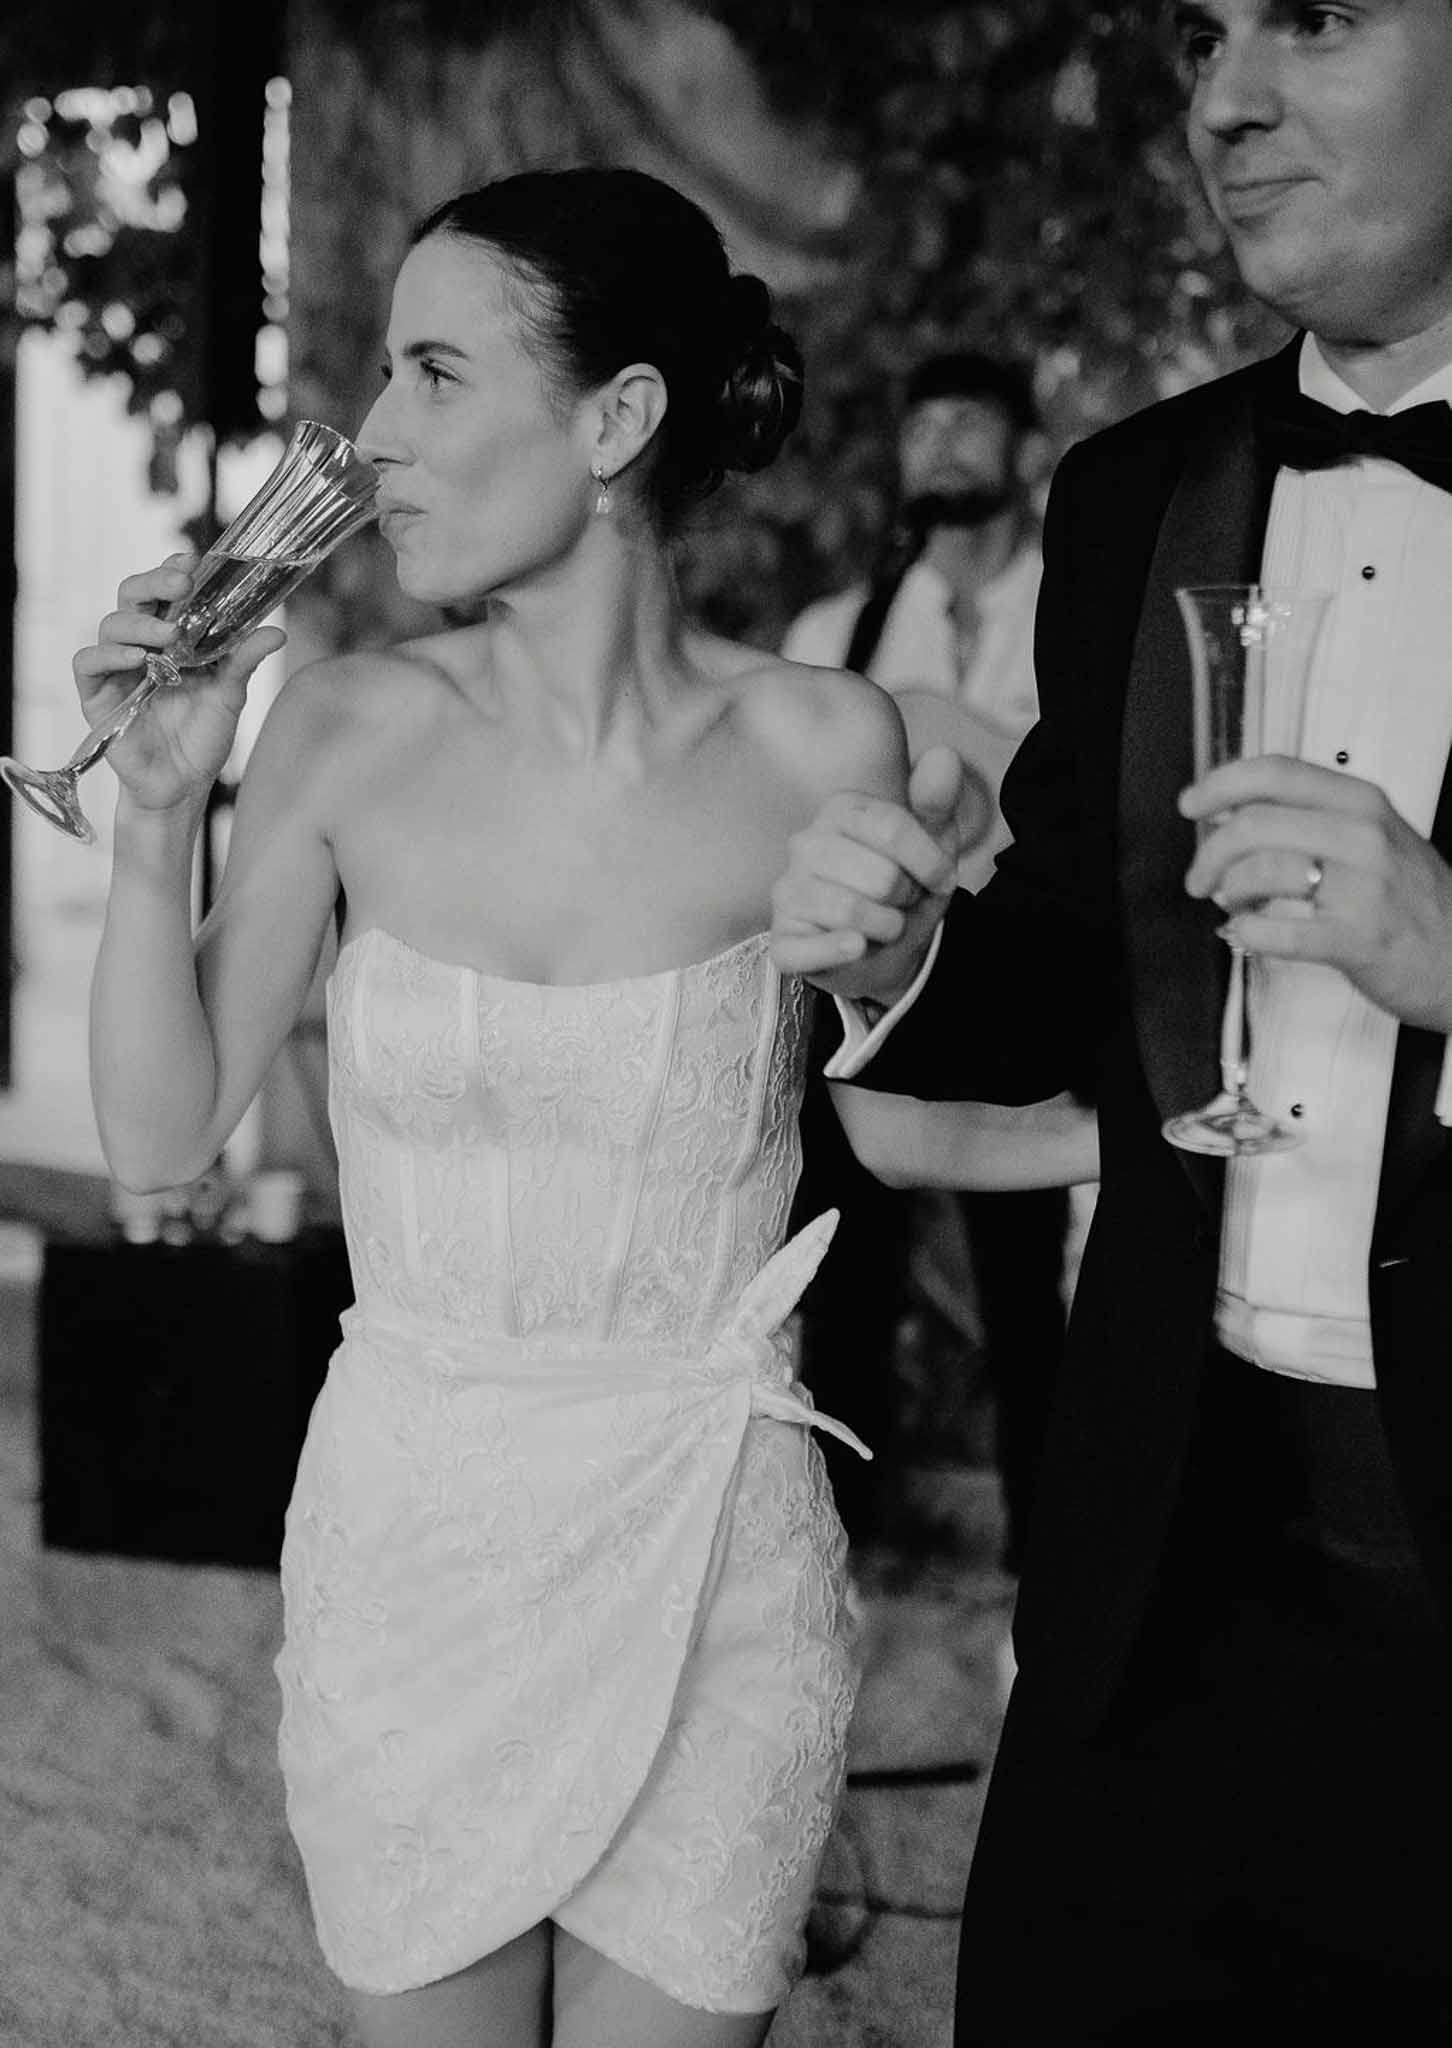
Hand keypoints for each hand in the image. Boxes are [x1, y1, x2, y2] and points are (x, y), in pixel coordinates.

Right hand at [73, 554, 286, 814]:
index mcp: (171, 638)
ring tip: (168, 636)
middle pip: (132, 595)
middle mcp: (140, 645)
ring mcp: (116, 669)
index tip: (193, 560)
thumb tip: (276, 632)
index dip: (171, 569)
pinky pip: (88, 662)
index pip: (163, 591)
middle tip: (182, 583)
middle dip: (154, 582)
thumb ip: (244, 661)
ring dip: (140, 623)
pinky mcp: (97, 696)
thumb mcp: (229, 696)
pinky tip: (136, 660)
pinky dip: (108, 655)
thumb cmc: (203, 738)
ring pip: (111, 625)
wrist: (182, 786)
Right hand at [771, 744, 971, 1003]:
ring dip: (886, 927)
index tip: (941, 879)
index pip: (893, 827)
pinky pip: (809, 949)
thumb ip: (938, 800)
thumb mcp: (933, 842)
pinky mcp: (782, 940)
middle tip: (900, 902)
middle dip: (905, 898)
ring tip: (884, 925)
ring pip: (851, 911)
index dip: (930, 862)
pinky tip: (856, 948)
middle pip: (880, 876)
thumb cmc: (905, 886)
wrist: (890, 947)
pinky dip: (842, 952)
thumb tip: (944, 755)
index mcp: (839, 811)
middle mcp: (805, 845)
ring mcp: (787, 893)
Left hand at [1181, 754, 1451, 1030]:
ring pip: (1259, 872)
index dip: (1220, 784)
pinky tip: (1246, 933)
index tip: (1191, 804)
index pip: (1274, 772)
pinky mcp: (1356, 939)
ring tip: (1232, 905)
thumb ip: (1309, 818)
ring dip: (1227, 892)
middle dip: (1209, 853)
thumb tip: (1230, 811)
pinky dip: (1247, 933)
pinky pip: (1277, 932)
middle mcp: (1362, 835)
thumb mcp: (1372, 837)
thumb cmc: (1411, 899)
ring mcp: (1363, 887)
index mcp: (1361, 802)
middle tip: (1199, 876)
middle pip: (1253, 823)